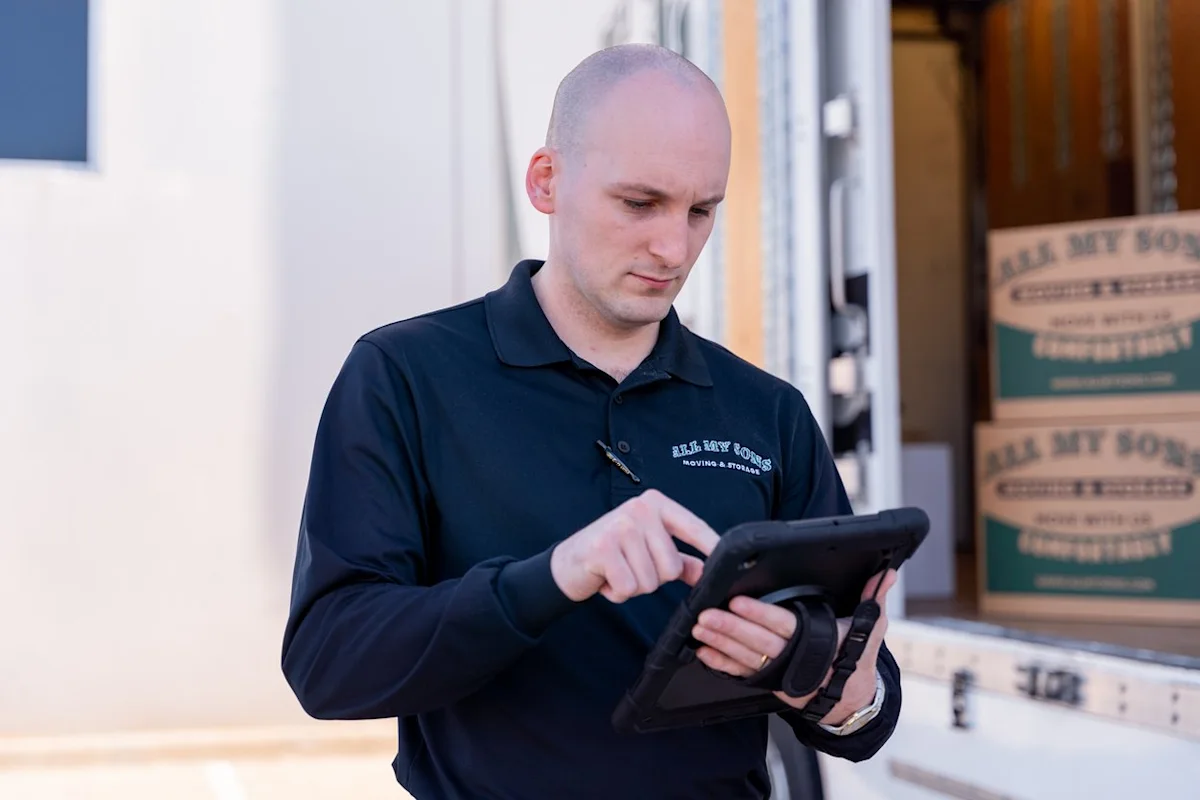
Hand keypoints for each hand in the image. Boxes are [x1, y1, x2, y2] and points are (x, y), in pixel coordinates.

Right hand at [550, 489, 720, 602]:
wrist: (568, 562)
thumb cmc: (613, 554)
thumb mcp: (648, 550)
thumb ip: (680, 560)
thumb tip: (708, 572)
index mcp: (655, 505)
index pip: (693, 527)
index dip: (712, 546)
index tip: (733, 560)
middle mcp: (640, 509)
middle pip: (671, 567)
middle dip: (653, 579)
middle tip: (631, 567)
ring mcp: (620, 526)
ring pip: (650, 580)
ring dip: (634, 587)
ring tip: (617, 571)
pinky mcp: (603, 547)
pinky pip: (629, 587)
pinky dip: (618, 593)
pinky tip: (606, 579)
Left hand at [691, 568, 897, 725]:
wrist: (852, 696)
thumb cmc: (859, 655)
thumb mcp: (872, 626)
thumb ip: (874, 597)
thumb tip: (888, 572)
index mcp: (820, 642)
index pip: (785, 625)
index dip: (760, 614)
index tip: (738, 601)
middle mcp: (797, 659)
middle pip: (759, 642)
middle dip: (730, 628)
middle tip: (706, 614)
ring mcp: (782, 673)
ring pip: (745, 658)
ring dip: (720, 643)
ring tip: (699, 628)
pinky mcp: (770, 682)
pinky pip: (742, 673)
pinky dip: (721, 664)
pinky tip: (703, 652)